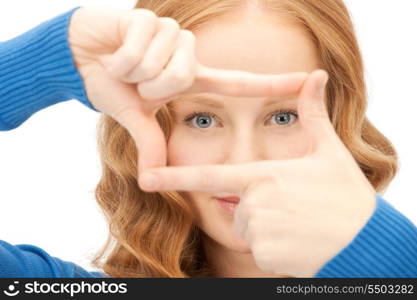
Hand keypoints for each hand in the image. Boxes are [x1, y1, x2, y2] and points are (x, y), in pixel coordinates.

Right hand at [68, 7, 306, 173]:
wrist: (82, 58)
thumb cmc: (112, 85)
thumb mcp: (135, 118)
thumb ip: (150, 142)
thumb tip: (152, 178)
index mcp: (192, 78)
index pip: (240, 82)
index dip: (274, 83)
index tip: (312, 78)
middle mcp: (189, 54)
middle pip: (182, 77)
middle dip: (150, 87)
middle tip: (135, 82)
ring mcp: (172, 34)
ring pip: (161, 65)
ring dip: (134, 72)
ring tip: (126, 65)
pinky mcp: (151, 18)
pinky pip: (141, 49)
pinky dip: (121, 58)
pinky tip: (116, 50)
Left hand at [138, 70, 376, 277]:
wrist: (364, 242)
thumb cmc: (346, 196)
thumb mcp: (328, 152)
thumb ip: (312, 115)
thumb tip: (316, 76)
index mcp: (263, 175)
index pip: (210, 177)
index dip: (173, 177)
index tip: (146, 177)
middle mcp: (255, 202)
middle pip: (239, 206)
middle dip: (259, 207)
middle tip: (294, 208)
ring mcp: (258, 231)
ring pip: (249, 227)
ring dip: (268, 227)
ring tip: (298, 224)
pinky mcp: (265, 255)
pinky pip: (259, 248)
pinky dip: (274, 247)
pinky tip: (297, 242)